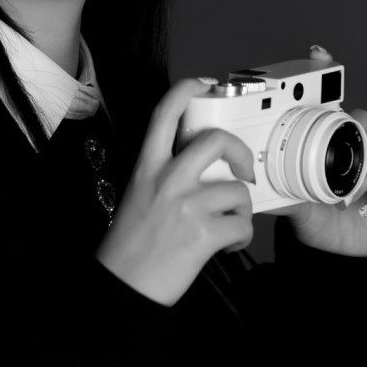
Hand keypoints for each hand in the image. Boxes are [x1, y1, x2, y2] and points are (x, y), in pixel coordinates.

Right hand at [96, 79, 254, 305]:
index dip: (186, 89)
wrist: (123, 283)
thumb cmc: (129, 242)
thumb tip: (202, 166)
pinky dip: (241, 237)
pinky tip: (226, 244)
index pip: (165, 114)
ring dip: (241, 209)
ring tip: (227, 223)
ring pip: (237, 189)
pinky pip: (243, 225)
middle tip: (242, 169)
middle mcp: (167, 179)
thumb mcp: (138, 192)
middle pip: (216, 140)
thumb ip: (165, 172)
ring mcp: (186, 205)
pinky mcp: (204, 234)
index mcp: (148, 166)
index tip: (203, 83)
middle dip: (239, 151)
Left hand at [273, 46, 366, 255]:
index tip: (318, 52)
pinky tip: (366, 207)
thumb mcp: (288, 197)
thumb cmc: (309, 214)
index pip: (329, 104)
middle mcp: (353, 150)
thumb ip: (273, 185)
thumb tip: (248, 179)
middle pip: (365, 120)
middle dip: (358, 130)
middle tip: (341, 149)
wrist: (330, 249)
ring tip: (346, 194)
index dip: (328, 76)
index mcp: (325, 143)